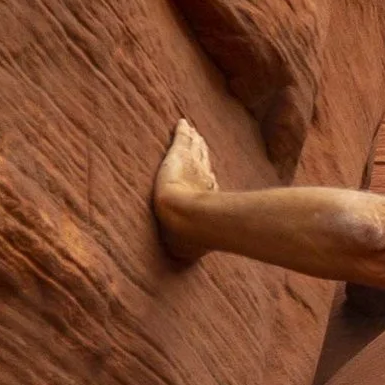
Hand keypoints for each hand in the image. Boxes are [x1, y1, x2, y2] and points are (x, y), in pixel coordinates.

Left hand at [153, 117, 220, 257]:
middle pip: (203, 161)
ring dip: (193, 140)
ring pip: (194, 148)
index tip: (206, 170)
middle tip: (200, 141)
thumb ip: (191, 246)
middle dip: (201, 152)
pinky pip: (181, 138)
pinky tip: (181, 122)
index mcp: (205, 197)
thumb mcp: (189, 241)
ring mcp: (191, 166)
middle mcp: (203, 179)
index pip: (206, 180)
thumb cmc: (187, 235)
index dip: (205, 174)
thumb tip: (195, 262)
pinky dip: (182, 130)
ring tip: (193, 132)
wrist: (185, 219)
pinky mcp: (178, 156)